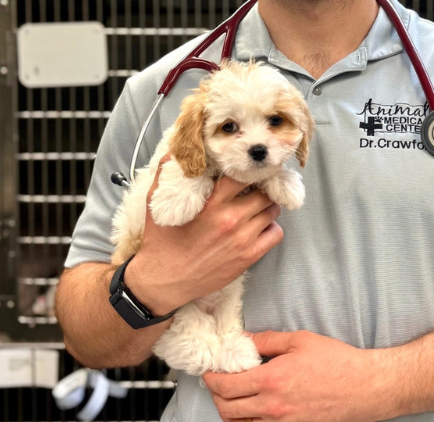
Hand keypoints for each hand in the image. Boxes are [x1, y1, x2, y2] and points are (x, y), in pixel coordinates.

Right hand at [125, 155, 284, 315]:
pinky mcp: (248, 257)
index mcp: (211, 204)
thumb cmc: (161, 242)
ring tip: (255, 206)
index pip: (242, 175)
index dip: (247, 169)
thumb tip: (173, 153)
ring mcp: (243, 240)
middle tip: (254, 187)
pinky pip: (275, 234)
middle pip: (263, 192)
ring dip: (266, 206)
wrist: (164, 281)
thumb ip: (165, 175)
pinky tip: (258, 227)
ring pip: (272, 211)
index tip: (246, 168)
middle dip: (260, 187)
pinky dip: (271, 228)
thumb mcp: (157, 205)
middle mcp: (231, 220)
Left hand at [203, 331, 389, 421]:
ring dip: (230, 412)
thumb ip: (267, 341)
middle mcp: (273, 406)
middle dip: (216, 396)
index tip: (210, 373)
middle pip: (226, 409)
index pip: (225, 386)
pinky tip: (254, 412)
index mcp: (271, 380)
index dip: (211, 379)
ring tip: (234, 398)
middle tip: (219, 384)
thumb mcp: (300, 340)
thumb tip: (244, 340)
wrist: (365, 387)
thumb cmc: (337, 362)